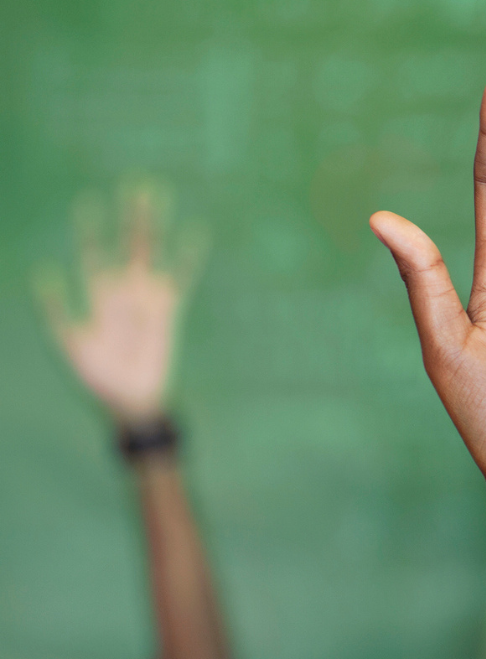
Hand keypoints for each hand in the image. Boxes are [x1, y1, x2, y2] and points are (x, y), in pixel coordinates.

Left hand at [35, 183, 205, 422]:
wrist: (130, 400)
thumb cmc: (97, 378)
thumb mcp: (70, 344)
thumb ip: (57, 311)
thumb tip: (44, 272)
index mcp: (98, 297)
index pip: (94, 254)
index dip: (91, 230)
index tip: (90, 201)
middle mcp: (124, 291)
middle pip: (128, 245)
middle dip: (131, 217)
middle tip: (137, 185)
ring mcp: (148, 298)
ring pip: (153, 254)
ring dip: (155, 227)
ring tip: (160, 197)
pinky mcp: (169, 310)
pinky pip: (182, 277)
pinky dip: (188, 257)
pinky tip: (196, 233)